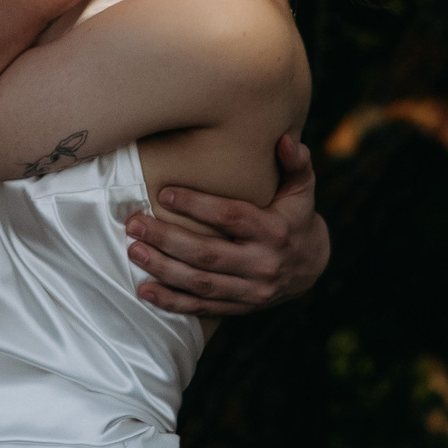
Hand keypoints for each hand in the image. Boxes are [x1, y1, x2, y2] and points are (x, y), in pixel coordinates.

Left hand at [126, 135, 330, 315]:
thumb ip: (296, 163)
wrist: (313, 266)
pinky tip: (145, 291)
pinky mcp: (240, 307)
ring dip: (163, 269)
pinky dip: (172, 302)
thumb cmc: (296, 216)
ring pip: (201, 283)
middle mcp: (264, 264)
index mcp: (275, 231)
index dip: (197, 206)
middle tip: (134, 224)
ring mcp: (252, 291)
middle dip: (167, 239)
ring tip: (133, 251)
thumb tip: (285, 139)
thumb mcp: (302, 189)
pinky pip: (202, 308)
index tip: (164, 193)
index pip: (231, 217)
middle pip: (208, 254)